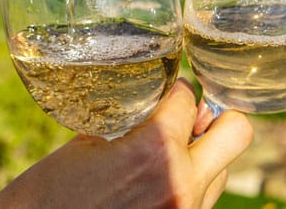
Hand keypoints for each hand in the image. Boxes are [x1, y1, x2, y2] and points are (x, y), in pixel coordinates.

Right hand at [0, 78, 252, 208]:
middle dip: (215, 118)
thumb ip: (126, 124)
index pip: (188, 99)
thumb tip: (150, 109)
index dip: (176, 88)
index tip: (166, 89)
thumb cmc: (48, 192)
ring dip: (201, 156)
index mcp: (153, 151)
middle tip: (188, 119)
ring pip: (223, 170)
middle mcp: (181, 183)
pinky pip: (202, 200)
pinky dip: (187, 184)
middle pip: (237, 131)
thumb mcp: (84, 145)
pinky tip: (153, 183)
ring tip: (164, 157)